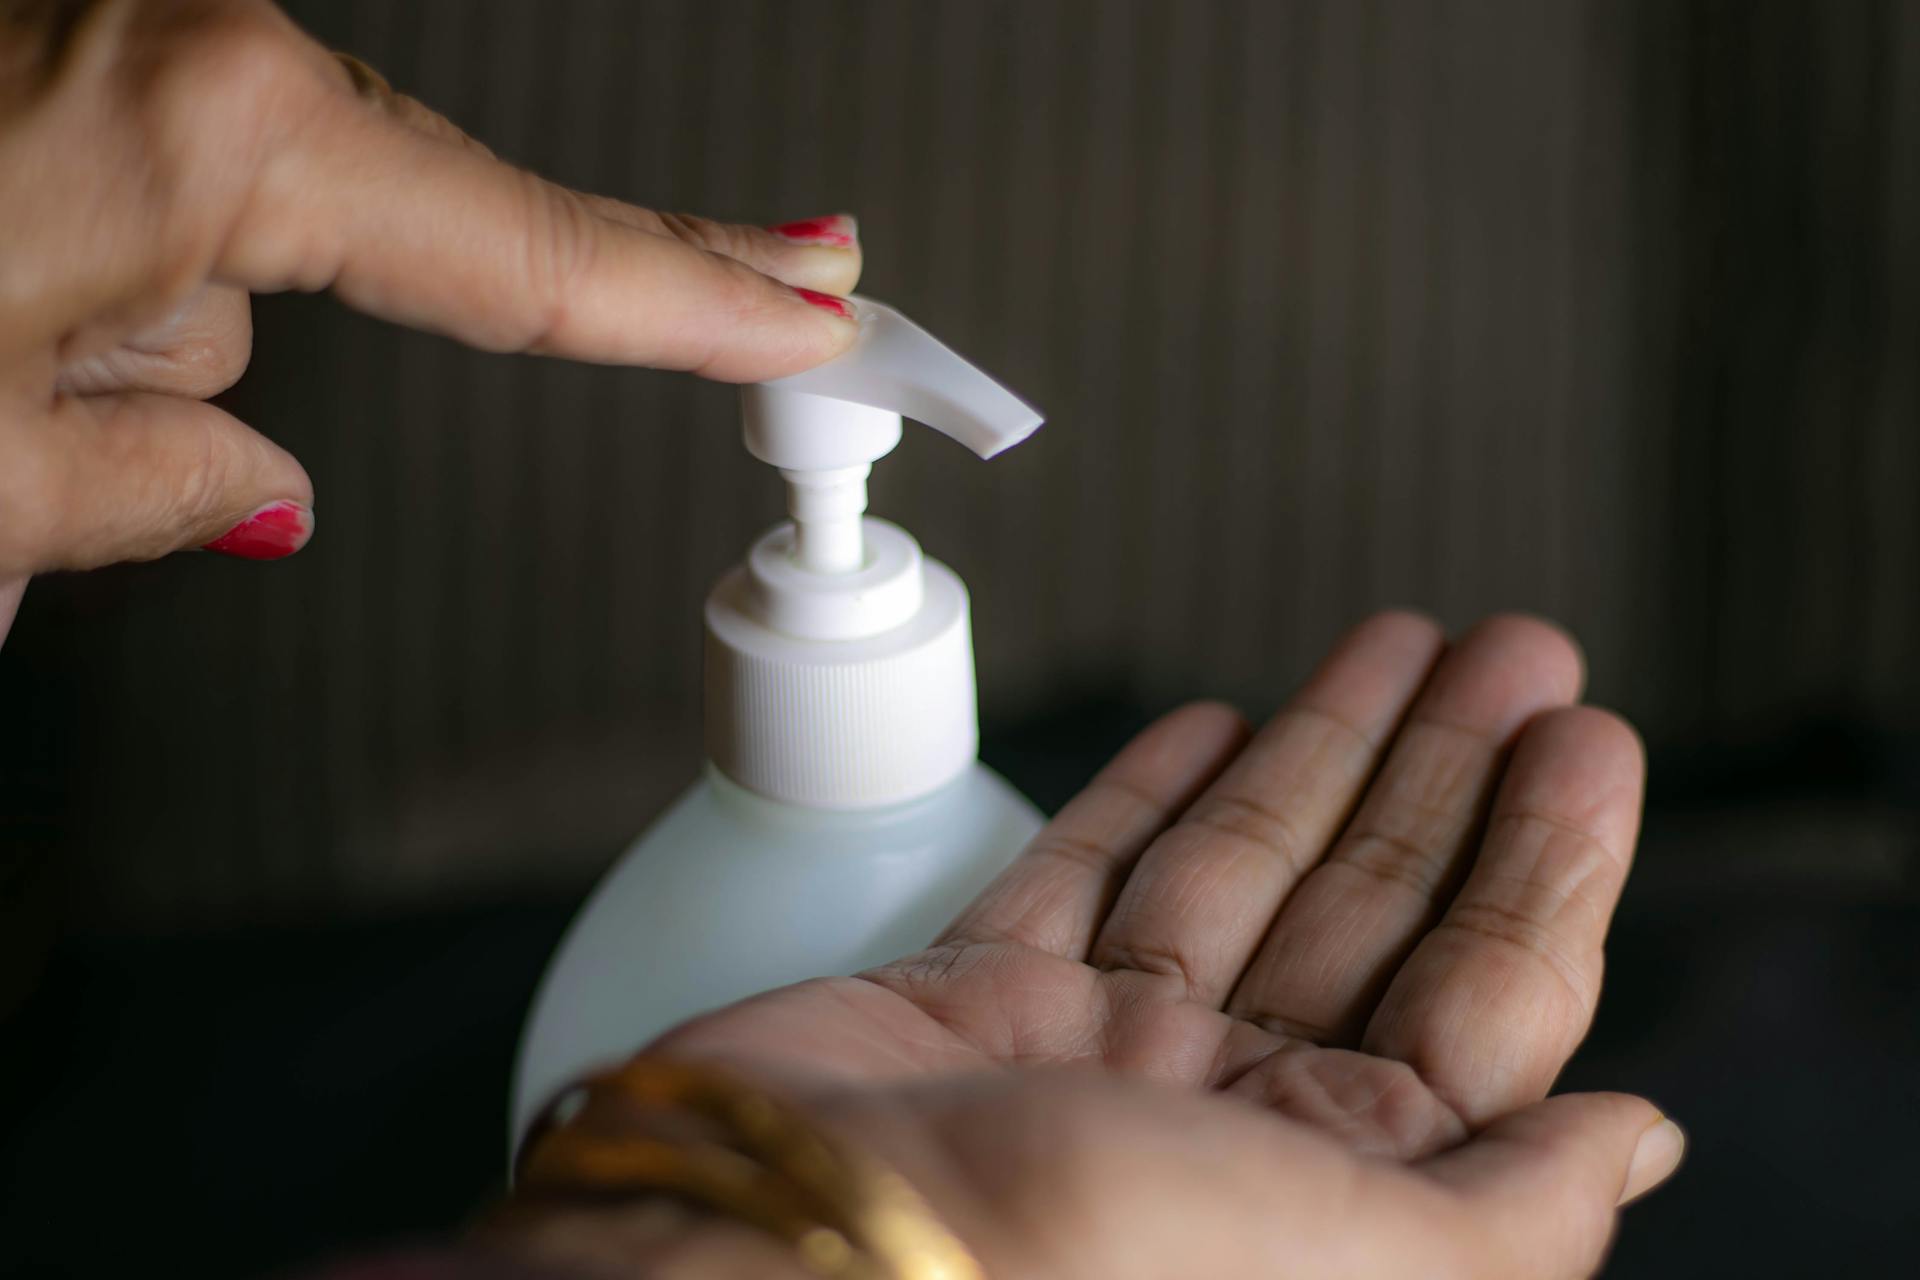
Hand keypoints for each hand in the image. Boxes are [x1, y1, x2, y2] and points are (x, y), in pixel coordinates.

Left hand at [0, 0, 861, 634]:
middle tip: (772, 284)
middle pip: (410, 229)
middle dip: (457, 321)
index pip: (537, 256)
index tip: (814, 318)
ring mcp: (118, 26)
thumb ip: (160, 490)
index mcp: (212, 133)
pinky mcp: (55, 34)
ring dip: (151, 330)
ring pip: (230, 233)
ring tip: (5, 381)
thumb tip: (248, 489)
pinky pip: (141, 175)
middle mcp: (181, 44)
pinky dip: (87, 268)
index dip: (699, 305)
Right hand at [635, 613, 1678, 1277]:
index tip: (1585, 740)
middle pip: (1369, 908)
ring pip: (1238, 865)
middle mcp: (1224, 1120)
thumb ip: (1513, 1206)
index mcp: (1333, 1187)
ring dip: (1320, 750)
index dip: (1546, 859)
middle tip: (1508, 654)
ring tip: (1392, 646)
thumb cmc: (1066, 1271)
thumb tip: (1636, 1142)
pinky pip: (1084, 870)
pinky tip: (1215, 727)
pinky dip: (1150, 793)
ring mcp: (1098, 1052)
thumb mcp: (1359, 1256)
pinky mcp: (975, 999)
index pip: (1484, 994)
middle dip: (1443, 772)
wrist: (795, 1250)